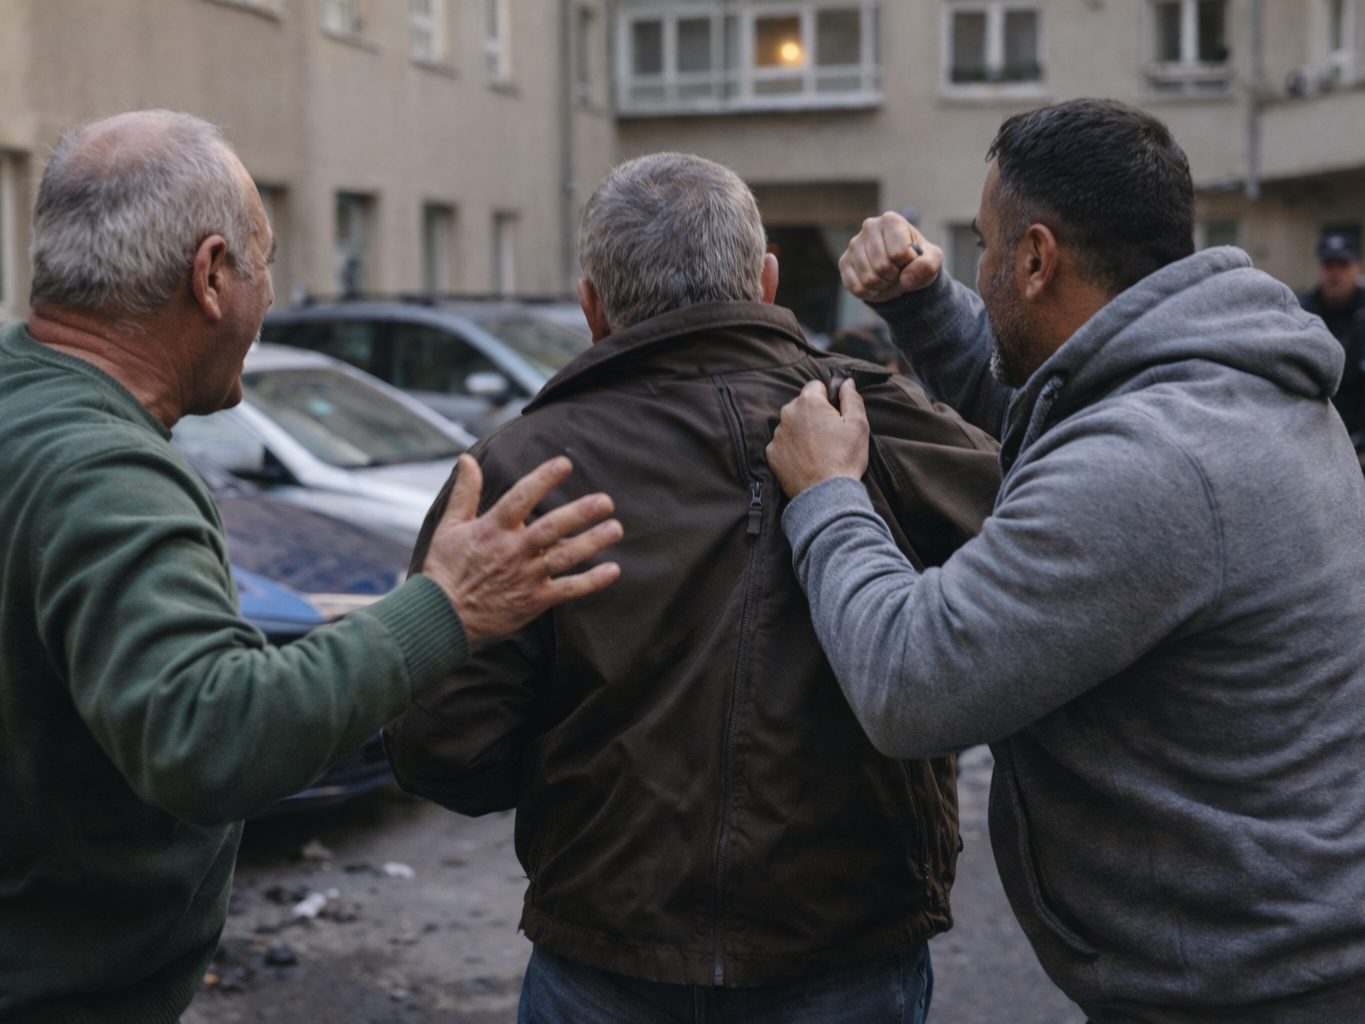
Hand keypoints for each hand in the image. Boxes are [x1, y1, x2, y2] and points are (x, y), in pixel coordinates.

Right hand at [421, 455, 622, 646]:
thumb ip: (464, 493)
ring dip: (592, 542)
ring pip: (564, 557)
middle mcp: (512, 551)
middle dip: (580, 513)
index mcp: (491, 529)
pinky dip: (591, 582)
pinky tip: (613, 570)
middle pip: (551, 528)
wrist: (441, 618)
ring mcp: (525, 577)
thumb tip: (467, 458)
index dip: (543, 479)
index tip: (564, 464)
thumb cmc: (445, 570)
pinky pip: (567, 590)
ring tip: (615, 528)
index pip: (520, 498)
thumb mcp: (449, 527)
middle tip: (605, 501)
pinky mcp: (533, 600)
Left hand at [766, 379, 869, 498]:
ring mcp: (777, 435)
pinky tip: (806, 461)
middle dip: (813, 415)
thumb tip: (846, 383)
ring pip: (791, 425)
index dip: (828, 399)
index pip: (816, 386)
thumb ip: (851, 398)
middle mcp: (787, 414)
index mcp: (808, 402)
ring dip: (802, 432)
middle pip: (802, 406)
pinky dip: (792, 449)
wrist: (826, 495)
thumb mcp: (858, 424)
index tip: (835, 415)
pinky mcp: (771, 454)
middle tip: (829, 436)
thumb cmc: (845, 458)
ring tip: (818, 452)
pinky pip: (782, 444)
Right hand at [839, 212, 943, 303]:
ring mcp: (854, 244)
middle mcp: (869, 227)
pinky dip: (870, 293)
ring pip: (868, 279)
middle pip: (881, 266)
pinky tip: (877, 285)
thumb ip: (927, 266)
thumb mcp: (933, 260)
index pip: (898, 253)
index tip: (909, 262)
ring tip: (889, 279)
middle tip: (899, 274)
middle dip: (894, 278)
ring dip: (883, 287)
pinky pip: (856, 287)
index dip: (907, 265)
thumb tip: (905, 279)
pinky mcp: (844, 262)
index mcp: (891, 220)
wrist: (902, 269)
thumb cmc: (917, 260)